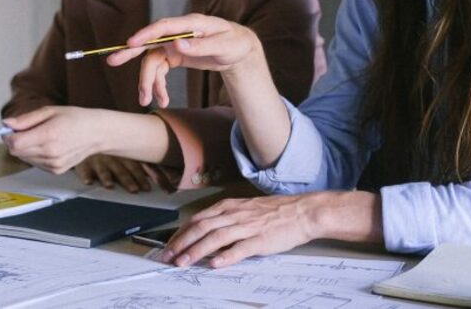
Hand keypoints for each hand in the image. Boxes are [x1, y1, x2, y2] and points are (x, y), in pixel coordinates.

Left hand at [2, 106, 106, 173]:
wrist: (96, 133)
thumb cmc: (75, 118)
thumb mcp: (49, 111)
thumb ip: (26, 119)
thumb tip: (6, 123)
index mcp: (48, 135)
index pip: (15, 143)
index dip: (8, 136)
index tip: (11, 129)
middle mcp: (50, 153)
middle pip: (17, 152)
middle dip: (16, 141)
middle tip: (28, 129)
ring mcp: (54, 164)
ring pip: (25, 158)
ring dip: (26, 148)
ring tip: (42, 136)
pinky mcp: (56, 170)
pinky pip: (35, 163)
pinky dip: (36, 155)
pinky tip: (48, 145)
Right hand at [75, 154, 161, 192]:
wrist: (84, 134)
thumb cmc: (107, 148)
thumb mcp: (121, 150)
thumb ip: (134, 162)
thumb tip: (152, 175)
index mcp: (122, 155)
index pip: (134, 166)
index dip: (141, 177)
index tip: (147, 189)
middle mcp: (110, 157)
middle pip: (120, 170)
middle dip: (127, 180)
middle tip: (134, 190)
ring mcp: (96, 159)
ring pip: (102, 170)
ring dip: (106, 177)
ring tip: (110, 185)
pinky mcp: (82, 162)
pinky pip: (83, 169)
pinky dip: (85, 175)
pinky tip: (88, 181)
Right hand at [106, 14, 262, 107]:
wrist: (238, 50)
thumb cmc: (234, 43)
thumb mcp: (225, 46)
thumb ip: (202, 45)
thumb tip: (178, 44)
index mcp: (191, 24)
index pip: (164, 27)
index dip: (146, 34)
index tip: (131, 43)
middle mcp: (178, 33)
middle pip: (149, 42)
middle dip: (130, 52)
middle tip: (112, 61)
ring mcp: (173, 44)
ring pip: (152, 62)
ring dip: (148, 81)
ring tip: (147, 100)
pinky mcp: (173, 55)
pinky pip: (159, 70)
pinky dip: (158, 84)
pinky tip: (161, 98)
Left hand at [160, 191, 380, 267]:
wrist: (302, 211)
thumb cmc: (275, 212)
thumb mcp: (245, 210)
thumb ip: (225, 219)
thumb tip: (206, 231)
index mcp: (229, 207)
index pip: (198, 220)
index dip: (181, 233)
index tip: (169, 245)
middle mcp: (234, 215)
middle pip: (201, 228)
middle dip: (182, 243)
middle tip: (168, 256)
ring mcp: (247, 227)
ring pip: (215, 238)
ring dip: (196, 251)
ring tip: (183, 262)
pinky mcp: (260, 240)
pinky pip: (240, 249)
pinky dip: (225, 257)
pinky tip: (214, 264)